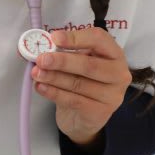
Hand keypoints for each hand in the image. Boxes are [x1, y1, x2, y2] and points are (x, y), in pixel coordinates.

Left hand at [31, 27, 131, 146]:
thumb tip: (43, 48)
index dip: (76, 37)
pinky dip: (54, 93)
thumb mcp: (76, 63)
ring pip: (79, 84)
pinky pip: (74, 100)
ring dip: (54, 77)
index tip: (54, 38)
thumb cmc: (81, 82)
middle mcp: (118, 73)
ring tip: (36, 73)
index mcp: (114, 54)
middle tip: (41, 59)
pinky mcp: (100, 112)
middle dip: (62, 61)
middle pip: (89, 65)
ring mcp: (112, 95)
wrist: (83, 117)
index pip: (99, 39)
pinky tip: (41, 87)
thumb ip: (65, 53)